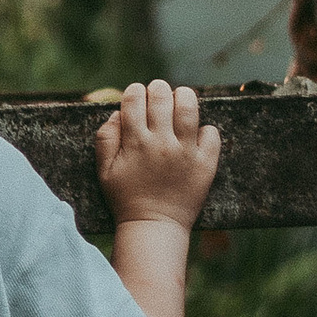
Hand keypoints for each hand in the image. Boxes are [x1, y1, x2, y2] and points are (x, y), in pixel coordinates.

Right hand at [94, 79, 220, 229]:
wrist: (154, 226)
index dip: (135, 92)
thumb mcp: (104, 170)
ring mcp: (186, 152)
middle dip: (158, 89)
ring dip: (184, 97)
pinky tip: (195, 135)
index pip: (135, 98)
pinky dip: (205, 129)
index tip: (137, 98)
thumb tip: (117, 112)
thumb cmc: (126, 198)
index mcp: (135, 141)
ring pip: (189, 106)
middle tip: (158, 96)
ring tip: (180, 101)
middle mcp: (161, 142)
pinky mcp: (205, 163)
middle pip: (162, 95)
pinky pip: (211, 133)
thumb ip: (105, 138)